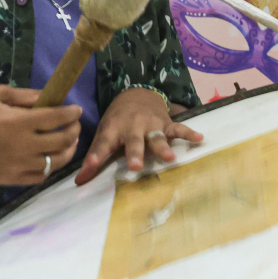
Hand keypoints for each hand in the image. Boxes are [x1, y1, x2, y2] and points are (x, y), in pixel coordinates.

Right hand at [0, 85, 82, 185]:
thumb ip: (26, 96)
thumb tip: (49, 97)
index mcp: (18, 122)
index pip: (57, 118)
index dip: (72, 113)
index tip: (76, 110)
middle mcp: (22, 146)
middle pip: (62, 142)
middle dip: (74, 131)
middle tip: (74, 126)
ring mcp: (17, 165)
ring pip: (56, 163)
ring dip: (67, 152)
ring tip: (68, 143)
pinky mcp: (10, 179)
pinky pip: (39, 177)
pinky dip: (49, 168)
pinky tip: (49, 158)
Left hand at [77, 87, 205, 183]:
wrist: (137, 95)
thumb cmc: (117, 121)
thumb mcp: (104, 134)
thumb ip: (94, 158)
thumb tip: (78, 183)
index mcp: (113, 130)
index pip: (102, 144)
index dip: (95, 156)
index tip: (90, 167)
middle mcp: (132, 127)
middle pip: (134, 142)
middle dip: (135, 154)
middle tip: (135, 166)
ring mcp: (151, 125)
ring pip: (156, 137)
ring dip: (162, 147)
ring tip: (169, 158)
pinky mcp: (166, 124)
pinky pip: (178, 128)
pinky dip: (188, 133)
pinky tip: (199, 138)